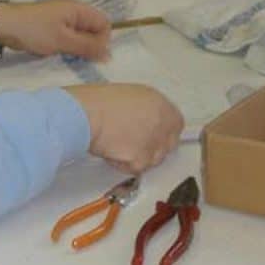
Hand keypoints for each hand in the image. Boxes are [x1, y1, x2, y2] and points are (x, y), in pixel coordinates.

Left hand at [0, 0, 110, 60]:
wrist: (2, 25)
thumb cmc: (35, 31)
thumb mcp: (63, 40)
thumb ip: (87, 47)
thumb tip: (109, 55)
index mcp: (79, 9)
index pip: (104, 24)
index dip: (102, 40)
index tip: (90, 54)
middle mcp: (73, 11)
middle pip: (92, 29)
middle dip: (88, 45)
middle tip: (75, 56)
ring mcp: (61, 18)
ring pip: (79, 35)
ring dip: (75, 47)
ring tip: (63, 53)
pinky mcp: (51, 25)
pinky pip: (67, 36)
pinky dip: (65, 45)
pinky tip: (54, 51)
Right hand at [65, 83, 184, 173]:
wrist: (88, 114)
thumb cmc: (100, 101)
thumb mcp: (132, 96)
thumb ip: (146, 109)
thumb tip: (145, 120)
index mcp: (161, 104)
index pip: (176, 125)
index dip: (163, 132)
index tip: (153, 135)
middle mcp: (163, 124)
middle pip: (168, 145)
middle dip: (154, 147)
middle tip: (135, 144)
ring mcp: (154, 143)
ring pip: (153, 160)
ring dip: (139, 157)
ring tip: (119, 144)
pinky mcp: (141, 160)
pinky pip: (135, 168)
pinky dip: (123, 164)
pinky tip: (112, 151)